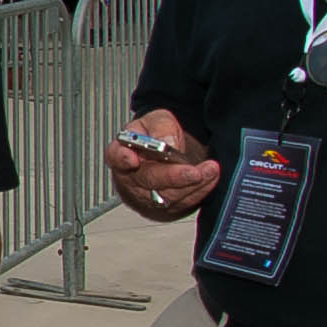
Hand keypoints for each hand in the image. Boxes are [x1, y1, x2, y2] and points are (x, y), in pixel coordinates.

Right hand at [106, 107, 218, 222]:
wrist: (166, 152)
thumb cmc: (154, 136)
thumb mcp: (157, 120)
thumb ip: (161, 127)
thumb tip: (168, 142)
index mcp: (122, 152)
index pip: (116, 157)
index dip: (122, 158)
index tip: (132, 159)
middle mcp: (131, 177)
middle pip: (148, 180)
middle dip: (172, 176)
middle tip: (193, 171)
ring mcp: (147, 195)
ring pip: (167, 196)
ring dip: (192, 185)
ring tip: (209, 170)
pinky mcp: (165, 206)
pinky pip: (182, 202)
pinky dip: (200, 191)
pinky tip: (210, 177)